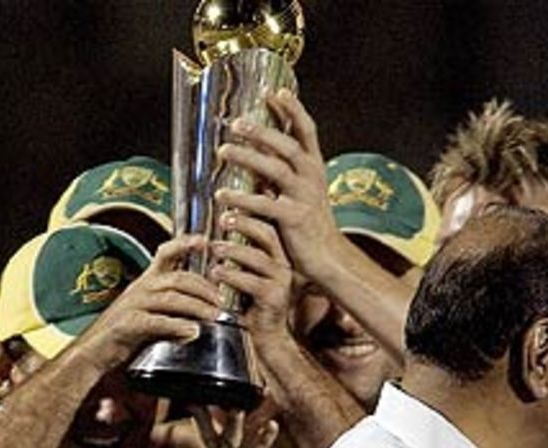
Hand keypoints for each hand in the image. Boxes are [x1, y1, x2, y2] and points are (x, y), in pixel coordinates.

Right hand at [82, 235, 221, 370]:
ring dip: (197, 306)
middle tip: (221, 301)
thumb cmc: (123, 334)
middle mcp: (140, 289)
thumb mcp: (151, 319)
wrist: (92, 352)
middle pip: (178, 279)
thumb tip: (196, 325)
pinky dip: (177, 326)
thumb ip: (172, 317)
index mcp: (146, 283)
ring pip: (172, 299)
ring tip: (214, 316)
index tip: (205, 241)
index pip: (165, 254)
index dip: (184, 244)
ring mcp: (133, 305)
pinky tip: (193, 332)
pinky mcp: (128, 324)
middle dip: (203, 288)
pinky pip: (157, 321)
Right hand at [193, 405, 280, 447]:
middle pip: (210, 435)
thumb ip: (232, 437)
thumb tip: (235, 411)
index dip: (197, 413)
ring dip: (234, 424)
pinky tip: (272, 424)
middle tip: (204, 397)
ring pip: (231, 443)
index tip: (192, 395)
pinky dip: (264, 438)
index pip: (202, 430)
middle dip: (205, 417)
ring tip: (238, 408)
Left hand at [209, 210, 293, 340]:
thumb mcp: (247, 272)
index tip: (229, 203)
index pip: (268, 224)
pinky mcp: (274, 299)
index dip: (249, 213)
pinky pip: (252, 282)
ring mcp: (281, 282)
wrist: (267, 337)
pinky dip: (231, 276)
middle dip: (243, 224)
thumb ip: (240, 251)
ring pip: (258, 257)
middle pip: (267, 234)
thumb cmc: (252, 302)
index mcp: (278, 254)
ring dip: (233, 250)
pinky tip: (215, 273)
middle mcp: (284, 264)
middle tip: (221, 220)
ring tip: (214, 248)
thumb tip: (224, 221)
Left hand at [214, 89, 345, 283]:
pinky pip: (264, 205)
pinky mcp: (294, 218)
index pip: (306, 130)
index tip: (275, 91)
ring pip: (275, 170)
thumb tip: (255, 146)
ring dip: (247, 158)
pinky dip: (242, 202)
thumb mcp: (299, 190)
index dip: (293, 109)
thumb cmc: (308, 223)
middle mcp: (312, 177)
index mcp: (314, 166)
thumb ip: (280, 170)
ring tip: (222, 152)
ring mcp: (304, 197)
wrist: (326, 257)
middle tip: (235, 122)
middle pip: (287, 145)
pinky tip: (221, 200)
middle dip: (262, 131)